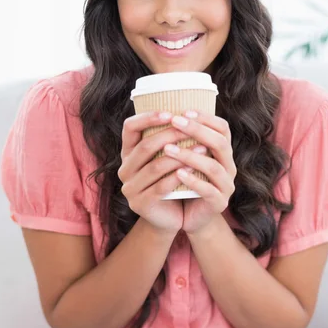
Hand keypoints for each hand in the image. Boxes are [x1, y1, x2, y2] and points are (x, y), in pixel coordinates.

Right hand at [118, 111, 188, 234]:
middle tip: (191, 127)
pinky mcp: (140, 204)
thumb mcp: (166, 158)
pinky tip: (194, 168)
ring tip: (203, 147)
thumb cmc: (171, 182)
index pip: (129, 128)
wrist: (170, 217)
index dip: (147, 118)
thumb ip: (168, 139)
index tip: (170, 112)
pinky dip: (178, 176)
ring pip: (155, 166)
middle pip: (146, 146)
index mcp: (127, 153)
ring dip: (180, 155)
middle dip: (170, 134)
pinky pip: (161, 186)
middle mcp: (124, 169)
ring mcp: (130, 188)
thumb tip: (187, 109)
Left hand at [163, 111, 236, 234]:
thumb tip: (164, 112)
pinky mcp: (219, 203)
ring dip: (190, 156)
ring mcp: (227, 186)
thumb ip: (182, 140)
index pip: (222, 128)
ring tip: (168, 149)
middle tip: (174, 122)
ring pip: (214, 166)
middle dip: (197, 130)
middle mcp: (229, 166)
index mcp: (223, 153)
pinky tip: (178, 174)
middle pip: (220, 143)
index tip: (184, 111)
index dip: (206, 118)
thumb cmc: (185, 183)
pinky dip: (194, 181)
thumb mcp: (186, 159)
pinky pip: (209, 190)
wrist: (191, 217)